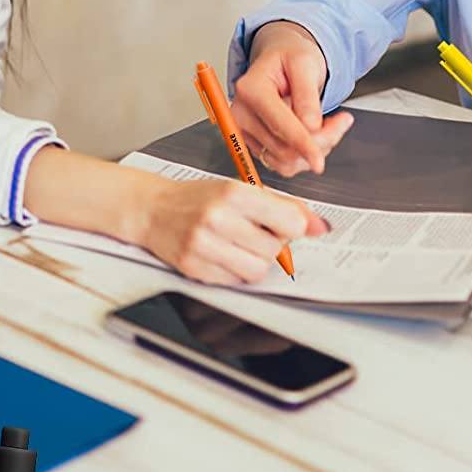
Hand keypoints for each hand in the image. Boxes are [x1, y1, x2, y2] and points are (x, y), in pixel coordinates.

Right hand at [137, 174, 328, 285]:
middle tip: (252, 231)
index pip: (289, 221)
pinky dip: (235, 271)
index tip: (281, 222)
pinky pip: (235, 281)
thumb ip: (282, 206)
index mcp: (233, 193)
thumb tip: (320, 226)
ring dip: (254, 260)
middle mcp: (217, 218)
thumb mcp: (239, 189)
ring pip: (257, 270)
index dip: (291, 225)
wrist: (152, 209)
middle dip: (271, 243)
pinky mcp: (194, 268)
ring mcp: (203, 246)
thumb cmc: (198, 198)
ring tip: (238, 244)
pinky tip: (222, 254)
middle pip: (274, 249)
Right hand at [232, 22, 350, 175]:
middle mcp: (241, 113)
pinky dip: (303, 155)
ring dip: (313, 151)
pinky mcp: (253, 144)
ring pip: (284, 161)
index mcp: (250, 89)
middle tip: (341, 122)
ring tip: (327, 125)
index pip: (279, 126)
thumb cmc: (290, 57)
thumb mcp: (305, 63)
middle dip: (319, 142)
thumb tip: (310, 125)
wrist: (281, 61)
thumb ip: (307, 94)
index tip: (319, 161)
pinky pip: (282, 164)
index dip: (303, 145)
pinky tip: (313, 134)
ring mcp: (245, 131)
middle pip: (284, 148)